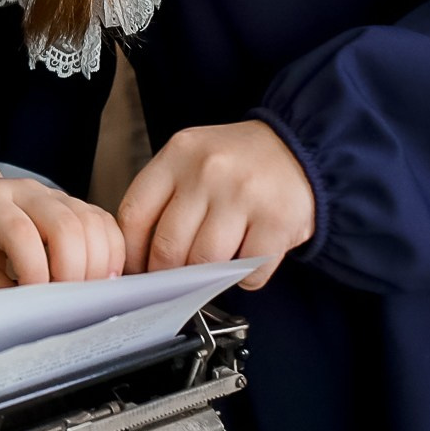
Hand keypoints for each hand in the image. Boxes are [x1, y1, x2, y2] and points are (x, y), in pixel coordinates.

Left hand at [0, 146, 124, 291]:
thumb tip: (31, 318)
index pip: (20, 231)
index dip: (34, 270)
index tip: (38, 301)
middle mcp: (23, 191)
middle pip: (65, 224)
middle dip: (73, 272)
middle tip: (66, 305)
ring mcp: (52, 194)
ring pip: (92, 222)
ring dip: (97, 264)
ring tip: (84, 297)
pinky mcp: (72, 204)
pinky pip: (104, 223)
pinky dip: (111, 253)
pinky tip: (99, 279)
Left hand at [118, 119, 314, 288]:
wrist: (299, 151)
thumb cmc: (237, 162)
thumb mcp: (191, 159)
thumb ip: (164, 196)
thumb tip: (137, 253)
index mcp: (178, 155)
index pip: (135, 215)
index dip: (131, 252)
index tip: (136, 268)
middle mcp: (208, 172)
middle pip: (168, 246)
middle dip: (166, 273)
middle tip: (172, 279)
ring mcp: (243, 196)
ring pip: (205, 262)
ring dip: (205, 277)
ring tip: (210, 268)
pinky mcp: (277, 221)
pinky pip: (247, 272)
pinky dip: (242, 279)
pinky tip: (244, 262)